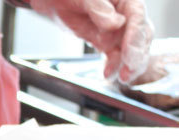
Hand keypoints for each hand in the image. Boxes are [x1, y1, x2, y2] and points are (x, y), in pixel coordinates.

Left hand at [31, 0, 153, 82]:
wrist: (55, 2)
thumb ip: (99, 9)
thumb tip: (115, 23)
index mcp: (126, 0)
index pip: (136, 18)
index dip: (135, 36)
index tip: (130, 51)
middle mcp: (125, 16)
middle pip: (139, 36)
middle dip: (137, 54)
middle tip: (129, 68)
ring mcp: (117, 31)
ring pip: (130, 49)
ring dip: (129, 65)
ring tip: (123, 77)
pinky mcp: (106, 43)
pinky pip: (114, 56)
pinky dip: (113, 66)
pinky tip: (108, 75)